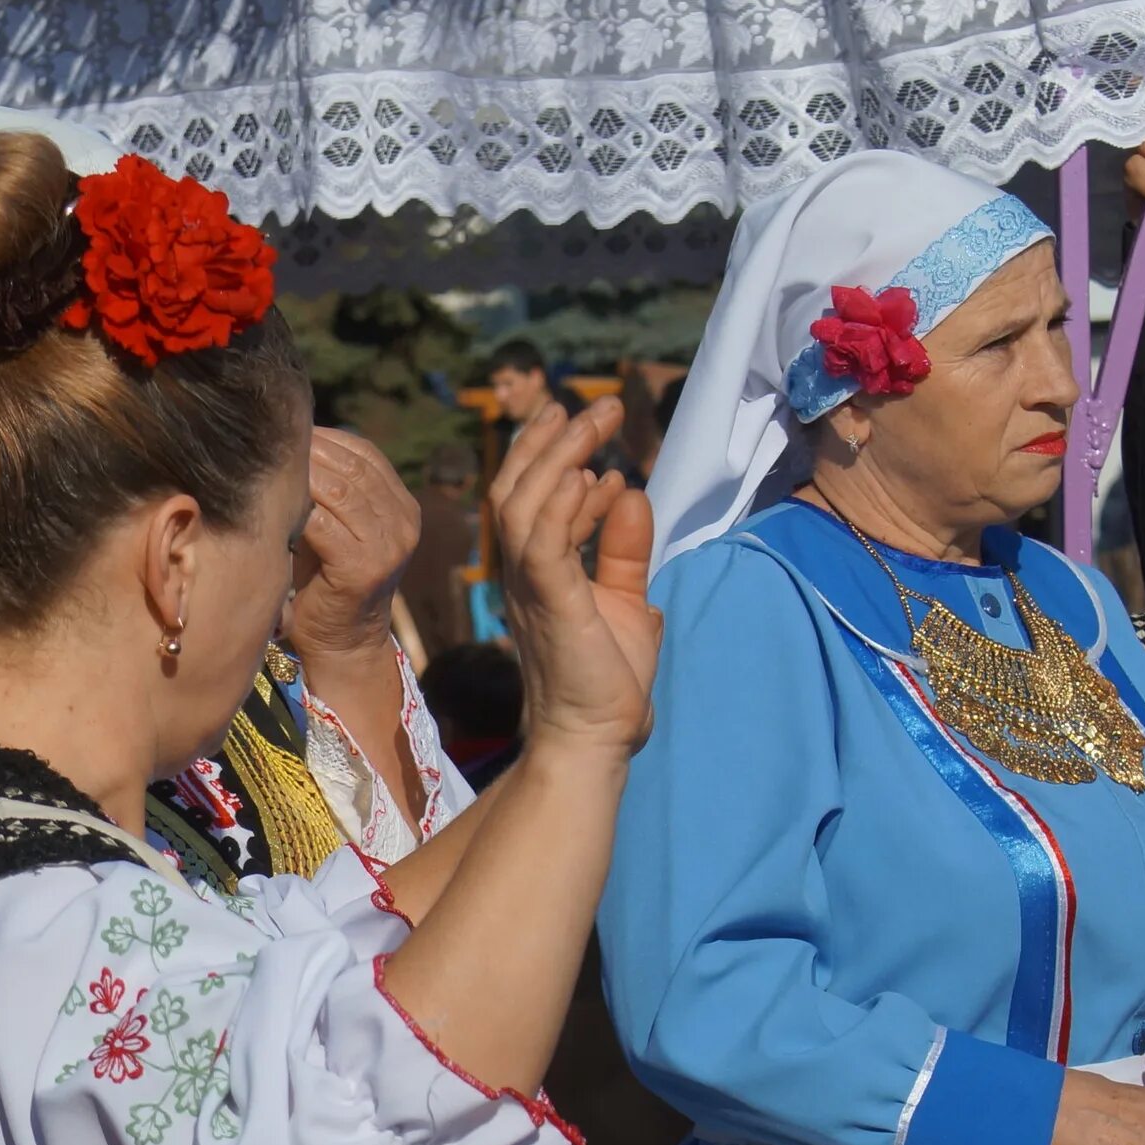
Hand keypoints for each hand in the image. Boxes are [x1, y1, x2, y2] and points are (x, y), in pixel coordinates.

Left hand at [291, 428, 420, 662]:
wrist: (341, 644)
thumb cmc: (324, 582)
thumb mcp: (334, 527)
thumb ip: (327, 489)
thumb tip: (289, 439)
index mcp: (402, 506)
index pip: (365, 453)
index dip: (326, 438)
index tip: (286, 433)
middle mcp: (404, 521)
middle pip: (353, 467)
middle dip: (309, 452)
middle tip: (268, 445)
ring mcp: (390, 545)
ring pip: (340, 489)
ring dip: (300, 476)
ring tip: (268, 469)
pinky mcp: (365, 566)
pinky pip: (324, 523)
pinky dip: (296, 509)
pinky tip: (272, 505)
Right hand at [489, 398, 661, 758]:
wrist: (596, 739)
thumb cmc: (606, 682)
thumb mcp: (624, 601)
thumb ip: (622, 549)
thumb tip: (628, 491)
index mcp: (536, 573)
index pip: (533, 500)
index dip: (561, 461)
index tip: (601, 442)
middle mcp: (521, 574)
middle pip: (517, 489)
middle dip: (551, 441)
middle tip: (593, 406)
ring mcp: (529, 587)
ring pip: (523, 503)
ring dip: (558, 455)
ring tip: (592, 418)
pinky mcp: (548, 603)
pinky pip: (542, 542)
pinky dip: (560, 503)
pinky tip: (585, 473)